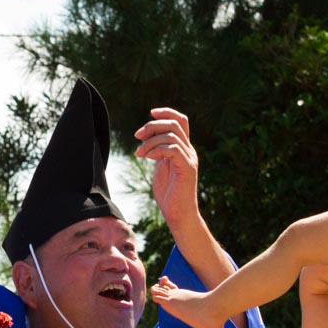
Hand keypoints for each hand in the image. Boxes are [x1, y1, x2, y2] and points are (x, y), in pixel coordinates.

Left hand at [134, 108, 198, 228]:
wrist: (179, 215)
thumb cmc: (169, 194)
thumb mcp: (161, 168)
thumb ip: (157, 153)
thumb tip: (146, 140)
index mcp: (183, 149)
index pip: (181, 121)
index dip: (167, 112)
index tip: (151, 113)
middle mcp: (189, 151)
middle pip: (174, 124)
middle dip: (152, 126)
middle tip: (137, 136)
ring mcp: (190, 159)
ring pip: (172, 135)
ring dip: (150, 141)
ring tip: (139, 153)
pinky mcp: (187, 168)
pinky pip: (173, 149)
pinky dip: (157, 150)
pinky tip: (148, 158)